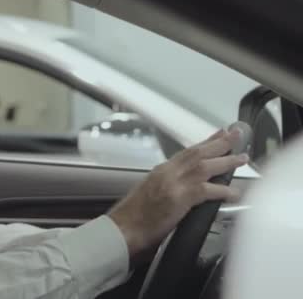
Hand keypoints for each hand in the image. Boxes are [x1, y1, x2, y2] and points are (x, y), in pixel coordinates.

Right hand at [108, 129, 248, 257]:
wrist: (121, 229)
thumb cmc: (132, 217)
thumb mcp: (149, 194)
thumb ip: (168, 186)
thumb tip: (185, 187)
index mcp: (160, 172)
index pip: (186, 152)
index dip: (205, 142)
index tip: (219, 134)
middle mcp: (166, 173)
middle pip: (196, 153)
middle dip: (218, 143)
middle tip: (236, 134)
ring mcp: (173, 184)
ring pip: (203, 166)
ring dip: (225, 161)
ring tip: (242, 158)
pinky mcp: (178, 198)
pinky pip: (206, 190)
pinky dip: (222, 190)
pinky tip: (233, 193)